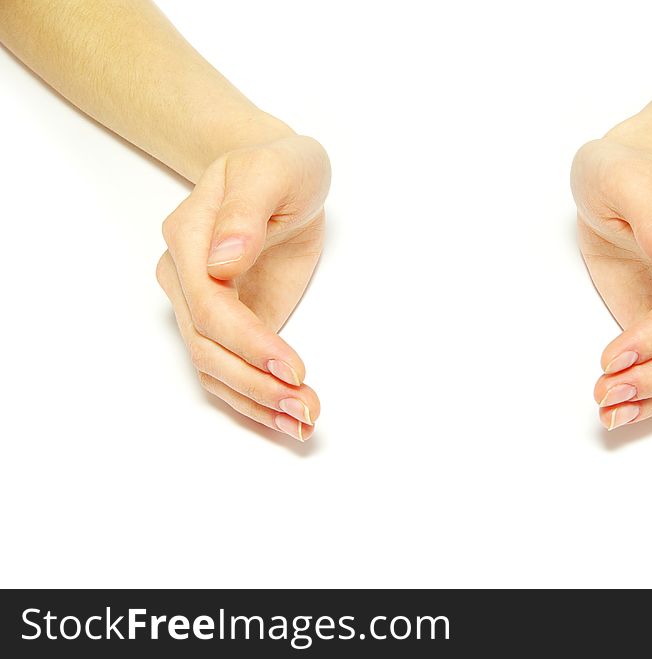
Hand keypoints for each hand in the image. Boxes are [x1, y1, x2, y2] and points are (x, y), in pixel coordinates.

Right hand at [156, 134, 329, 440]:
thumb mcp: (274, 171)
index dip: (249, 342)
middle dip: (255, 384)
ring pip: (212, 369)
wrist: (278, 177)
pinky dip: (254, 400)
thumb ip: (246, 211)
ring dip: (256, 403)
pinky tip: (287, 419)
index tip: (294, 368)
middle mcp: (185, 276)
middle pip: (207, 347)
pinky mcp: (227, 323)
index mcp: (191, 237)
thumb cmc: (279, 167)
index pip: (209, 305)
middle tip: (305, 407)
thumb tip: (222, 262)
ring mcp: (201, 304)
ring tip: (304, 422)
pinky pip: (229, 370)